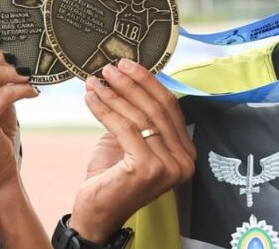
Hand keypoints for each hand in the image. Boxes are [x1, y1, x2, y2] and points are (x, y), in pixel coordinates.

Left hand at [69, 59, 195, 242]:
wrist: (98, 213)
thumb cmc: (114, 176)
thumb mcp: (132, 140)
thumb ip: (138, 115)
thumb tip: (126, 77)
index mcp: (186, 152)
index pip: (170, 107)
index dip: (148, 82)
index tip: (127, 64)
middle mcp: (184, 161)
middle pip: (157, 109)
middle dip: (131, 83)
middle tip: (109, 68)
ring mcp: (168, 166)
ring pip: (140, 117)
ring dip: (114, 94)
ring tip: (95, 80)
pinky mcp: (148, 168)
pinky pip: (125, 128)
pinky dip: (106, 109)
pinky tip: (92, 98)